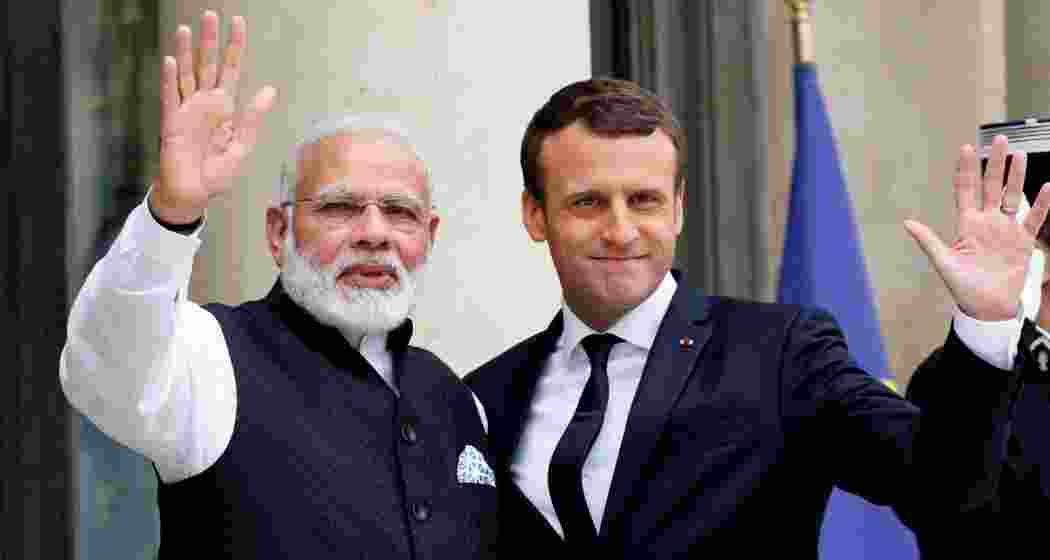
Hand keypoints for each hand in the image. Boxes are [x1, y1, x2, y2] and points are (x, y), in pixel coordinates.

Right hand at [151, 10, 276, 223]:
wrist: (193, 194)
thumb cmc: (217, 174)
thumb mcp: (242, 146)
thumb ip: (253, 117)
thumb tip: (269, 90)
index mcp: (225, 107)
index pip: (230, 70)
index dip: (234, 47)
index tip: (238, 23)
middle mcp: (205, 103)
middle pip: (207, 65)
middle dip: (209, 40)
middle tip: (210, 14)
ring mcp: (186, 110)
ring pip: (186, 74)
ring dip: (186, 52)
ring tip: (186, 29)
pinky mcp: (171, 122)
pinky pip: (170, 96)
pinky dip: (170, 78)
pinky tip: (171, 59)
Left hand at [906, 135, 1049, 320]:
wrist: (987, 307)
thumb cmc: (963, 288)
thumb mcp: (944, 263)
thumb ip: (928, 241)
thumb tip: (908, 223)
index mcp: (966, 224)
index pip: (966, 190)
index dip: (966, 170)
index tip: (966, 148)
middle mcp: (986, 222)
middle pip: (990, 186)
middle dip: (994, 163)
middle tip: (998, 139)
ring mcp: (1005, 229)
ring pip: (1011, 196)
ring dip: (1015, 176)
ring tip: (1018, 154)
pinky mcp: (1022, 241)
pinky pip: (1033, 218)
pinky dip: (1041, 204)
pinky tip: (1047, 187)